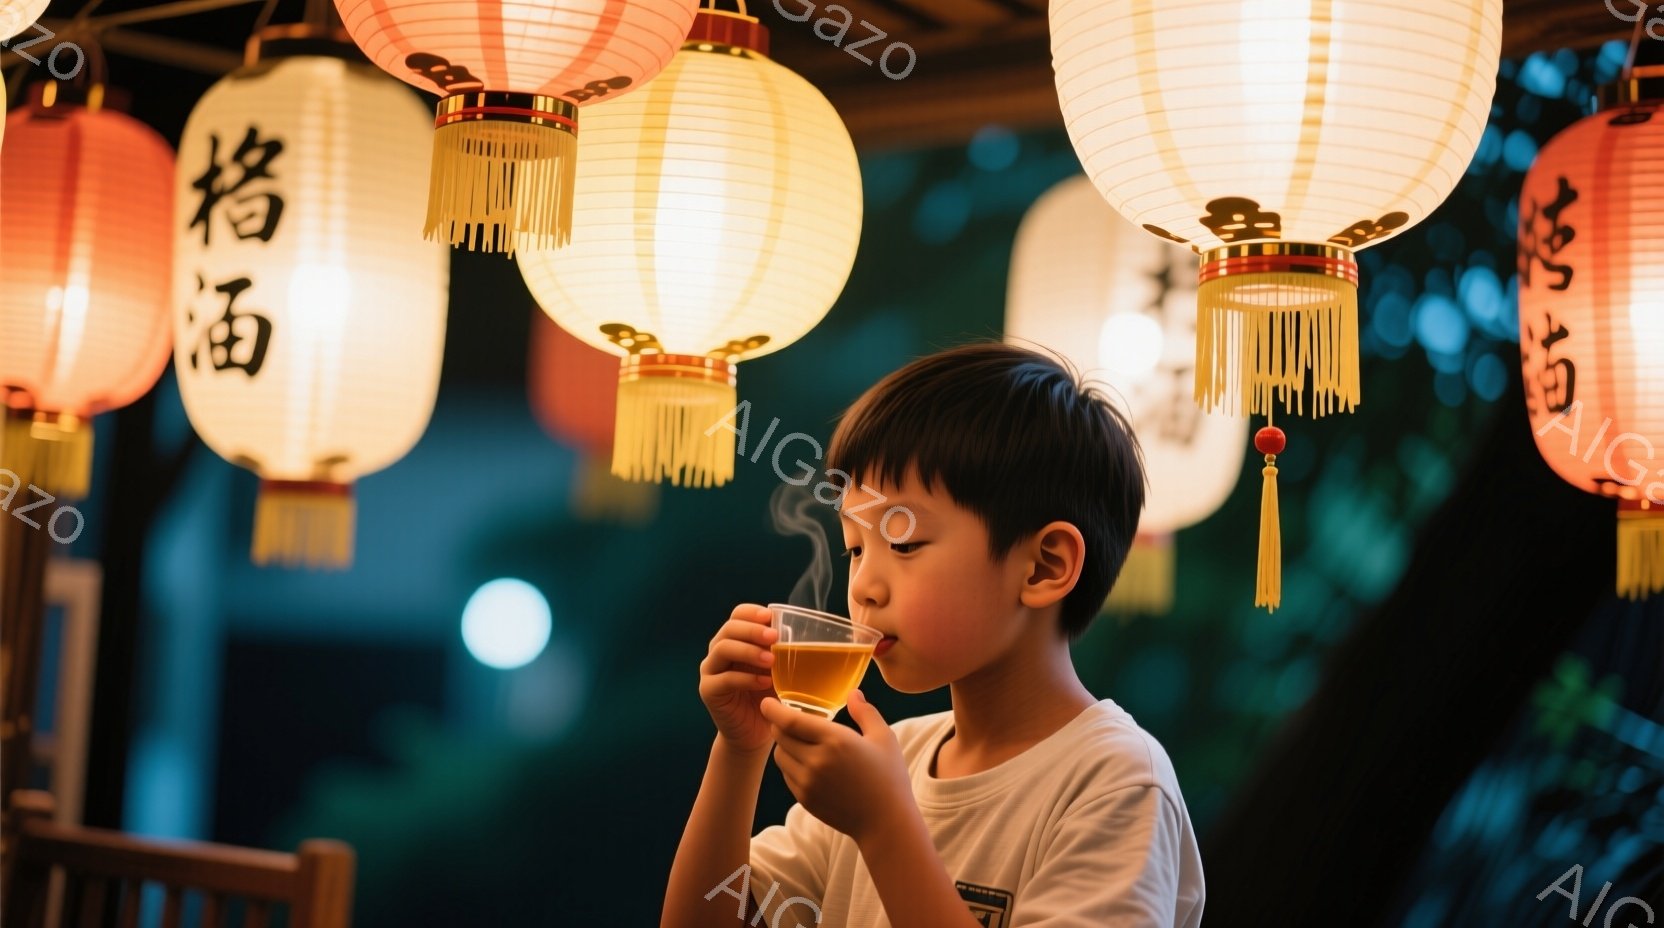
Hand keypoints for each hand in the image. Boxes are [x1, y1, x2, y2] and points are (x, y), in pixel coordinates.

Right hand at [699, 604, 780, 754]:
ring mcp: (711, 670)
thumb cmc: (770, 697)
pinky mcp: (708, 691)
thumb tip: (805, 635)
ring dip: (749, 651)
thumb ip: (784, 653)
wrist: (754, 733)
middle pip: (729, 629)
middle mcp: (719, 651)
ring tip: (771, 660)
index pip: (738, 615)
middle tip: (774, 637)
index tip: (770, 616)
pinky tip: (765, 683)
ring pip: (723, 649)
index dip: (752, 612)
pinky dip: (746, 678)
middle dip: (752, 630)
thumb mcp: (779, 671)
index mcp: (736, 639)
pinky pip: (724, 679)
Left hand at [761, 690, 913, 842]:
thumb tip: (852, 693)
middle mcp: (817, 761)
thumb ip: (865, 712)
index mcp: (836, 741)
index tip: (766, 702)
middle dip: (780, 724)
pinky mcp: (805, 799)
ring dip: (785, 745)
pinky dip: (791, 765)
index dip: (774, 710)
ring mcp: (809, 783)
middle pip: (780, 736)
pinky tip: (808, 763)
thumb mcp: (884, 738)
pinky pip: (787, 775)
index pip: (790, 721)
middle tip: (788, 719)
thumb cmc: (889, 777)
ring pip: (780, 756)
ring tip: (801, 742)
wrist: (886, 823)